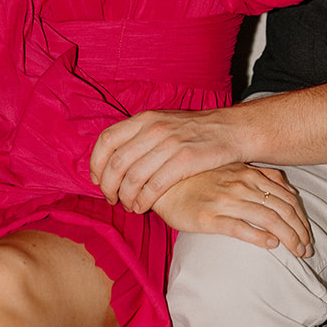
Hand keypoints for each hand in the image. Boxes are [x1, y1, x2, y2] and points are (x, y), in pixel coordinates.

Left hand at [91, 108, 242, 212]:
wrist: (230, 129)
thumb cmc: (193, 130)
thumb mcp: (163, 122)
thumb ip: (138, 136)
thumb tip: (112, 160)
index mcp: (145, 118)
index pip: (107, 140)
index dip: (96, 163)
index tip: (97, 180)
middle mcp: (154, 129)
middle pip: (116, 163)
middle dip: (108, 187)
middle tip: (112, 199)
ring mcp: (170, 144)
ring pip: (133, 178)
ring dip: (126, 198)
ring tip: (129, 206)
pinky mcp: (185, 160)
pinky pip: (154, 186)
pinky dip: (143, 201)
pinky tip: (143, 207)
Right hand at [152, 164, 311, 256]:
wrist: (164, 183)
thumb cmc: (200, 177)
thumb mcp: (232, 168)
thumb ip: (258, 176)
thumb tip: (286, 190)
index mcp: (249, 173)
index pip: (287, 196)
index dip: (302, 217)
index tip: (308, 235)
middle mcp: (241, 185)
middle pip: (283, 209)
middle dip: (300, 231)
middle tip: (307, 250)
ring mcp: (226, 200)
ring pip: (268, 218)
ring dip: (288, 237)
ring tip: (296, 253)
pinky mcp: (209, 218)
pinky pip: (241, 228)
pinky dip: (260, 237)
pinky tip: (271, 246)